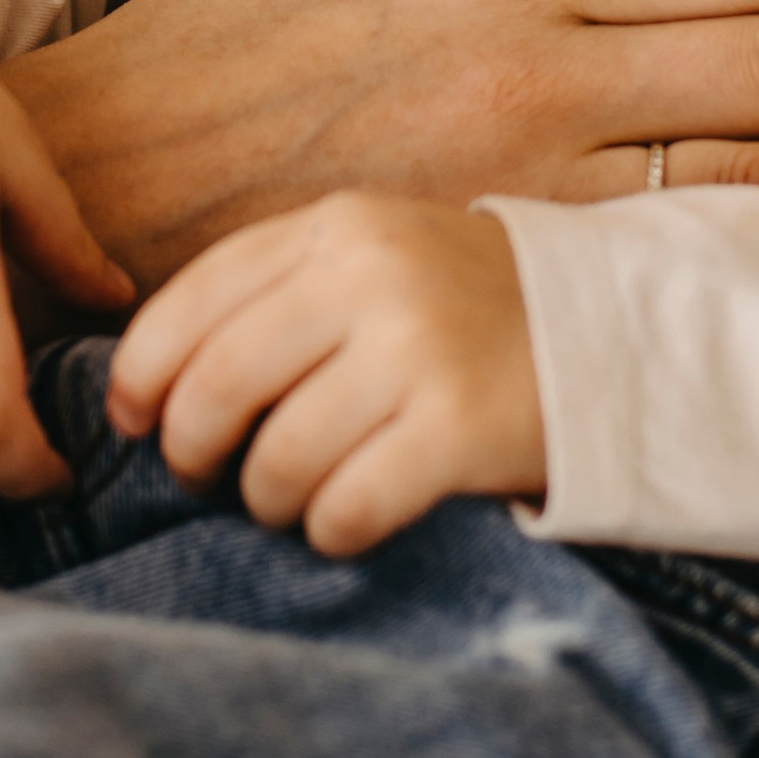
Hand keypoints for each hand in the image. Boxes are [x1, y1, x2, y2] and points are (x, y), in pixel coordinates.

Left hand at [108, 194, 543, 553]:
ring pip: (277, 458)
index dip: (142, 372)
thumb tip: (147, 381)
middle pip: (218, 383)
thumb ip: (278, 295)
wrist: (626, 335)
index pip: (194, 298)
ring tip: (291, 499)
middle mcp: (371, 275)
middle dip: (191, 448)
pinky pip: (346, 507)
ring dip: (266, 499)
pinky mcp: (459, 427)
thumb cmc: (472, 313)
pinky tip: (347, 521)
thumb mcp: (377, 262)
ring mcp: (418, 349)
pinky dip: (330, 530)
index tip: (132, 421)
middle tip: (205, 476)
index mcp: (338, 227)